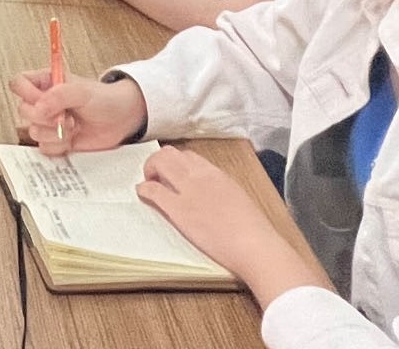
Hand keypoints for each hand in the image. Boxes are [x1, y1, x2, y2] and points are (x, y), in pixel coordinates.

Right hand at [9, 71, 146, 154]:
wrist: (122, 119)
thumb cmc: (105, 99)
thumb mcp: (82, 91)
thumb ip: (58, 96)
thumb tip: (38, 107)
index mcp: (46, 82)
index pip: (18, 84)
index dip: (26, 94)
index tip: (43, 100)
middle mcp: (44, 102)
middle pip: (23, 110)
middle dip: (45, 118)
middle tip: (65, 116)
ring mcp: (49, 123)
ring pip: (33, 131)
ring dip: (55, 133)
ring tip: (73, 126)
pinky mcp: (55, 141)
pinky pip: (44, 148)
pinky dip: (59, 146)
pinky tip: (73, 138)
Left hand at [137, 147, 296, 277]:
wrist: (254, 245)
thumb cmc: (253, 230)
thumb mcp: (237, 198)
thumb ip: (221, 190)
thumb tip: (211, 194)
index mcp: (217, 174)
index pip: (189, 156)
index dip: (176, 162)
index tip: (173, 173)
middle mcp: (201, 176)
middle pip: (170, 154)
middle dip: (158, 162)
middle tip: (156, 177)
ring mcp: (188, 191)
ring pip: (159, 163)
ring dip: (150, 170)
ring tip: (150, 184)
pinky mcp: (178, 210)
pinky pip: (153, 190)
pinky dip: (144, 189)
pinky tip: (143, 194)